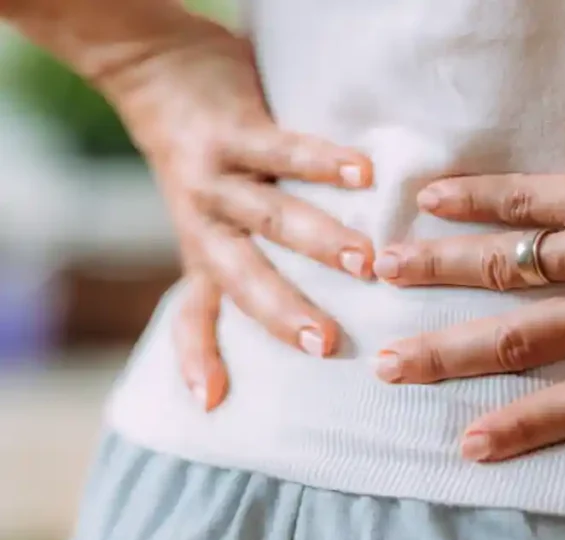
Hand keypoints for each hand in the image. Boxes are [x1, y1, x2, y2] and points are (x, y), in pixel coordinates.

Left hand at [106, 17, 374, 409]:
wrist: (159, 74)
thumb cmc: (208, 159)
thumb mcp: (210, 218)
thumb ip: (249, 256)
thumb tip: (317, 303)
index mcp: (203, 251)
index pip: (193, 313)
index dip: (196, 357)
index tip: (212, 402)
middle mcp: (206, 223)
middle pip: (242, 276)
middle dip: (285, 313)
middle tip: (329, 344)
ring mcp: (218, 178)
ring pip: (270, 216)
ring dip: (319, 241)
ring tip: (367, 262)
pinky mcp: (235, 130)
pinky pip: (282, 148)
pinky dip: (323, 162)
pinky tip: (363, 172)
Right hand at [373, 105, 564, 462]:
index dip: (530, 425)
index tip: (474, 443)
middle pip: (525, 340)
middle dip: (452, 359)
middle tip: (392, 368)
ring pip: (507, 269)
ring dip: (440, 274)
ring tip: (381, 274)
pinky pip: (524, 200)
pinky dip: (476, 199)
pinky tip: (431, 198)